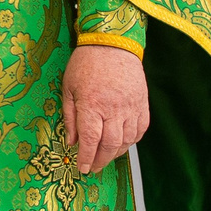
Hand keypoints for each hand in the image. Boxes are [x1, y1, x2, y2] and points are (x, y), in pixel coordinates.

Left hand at [63, 44, 149, 173]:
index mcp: (92, 104)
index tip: (82, 168)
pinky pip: (141, 129)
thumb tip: (72, 142)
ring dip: (116, 153)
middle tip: (94, 167)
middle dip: (101, 160)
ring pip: (127, 140)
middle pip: (110, 145)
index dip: (86, 158)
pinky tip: (123, 142)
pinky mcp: (142, 102)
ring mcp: (131, 106)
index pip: (90, 140)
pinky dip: (132, 140)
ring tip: (106, 156)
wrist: (113, 42)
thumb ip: (70, 116)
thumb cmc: (87, 62)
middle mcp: (113, 109)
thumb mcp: (68, 87)